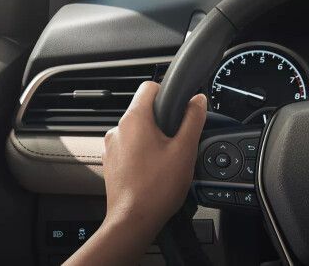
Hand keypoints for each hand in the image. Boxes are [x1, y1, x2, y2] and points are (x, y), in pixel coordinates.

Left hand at [102, 81, 206, 230]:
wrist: (133, 221)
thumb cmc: (157, 188)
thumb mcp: (185, 150)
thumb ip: (193, 119)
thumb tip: (198, 100)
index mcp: (134, 120)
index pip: (149, 86)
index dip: (167, 92)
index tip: (179, 106)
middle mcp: (118, 130)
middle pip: (143, 110)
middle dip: (163, 121)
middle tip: (178, 141)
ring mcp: (111, 147)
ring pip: (137, 131)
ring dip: (152, 139)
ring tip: (166, 160)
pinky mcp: (111, 163)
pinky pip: (129, 148)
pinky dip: (142, 154)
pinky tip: (154, 171)